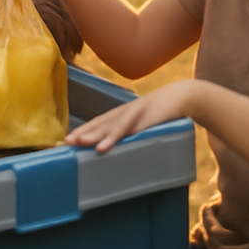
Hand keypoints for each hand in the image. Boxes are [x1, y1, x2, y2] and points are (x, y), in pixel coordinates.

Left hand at [64, 79, 198, 152]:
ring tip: (79, 144)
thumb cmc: (163, 114)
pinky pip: (129, 130)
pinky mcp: (147, 118)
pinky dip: (115, 137)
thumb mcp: (146, 125)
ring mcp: (135, 113)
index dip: (82, 131)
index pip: (98, 123)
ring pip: (111, 126)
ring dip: (94, 135)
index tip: (65, 142)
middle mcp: (125, 112)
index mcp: (122, 115)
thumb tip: (120, 152)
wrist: (183, 95)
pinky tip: (104, 147)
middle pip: (99, 123)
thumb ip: (133, 135)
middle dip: (82, 133)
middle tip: (65, 143)